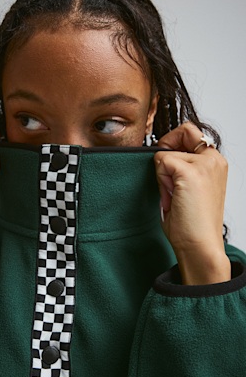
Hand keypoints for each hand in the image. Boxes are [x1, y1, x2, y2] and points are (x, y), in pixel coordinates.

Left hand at [154, 123, 230, 284]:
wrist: (199, 244)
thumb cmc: (190, 222)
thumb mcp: (187, 187)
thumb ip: (180, 167)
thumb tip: (161, 152)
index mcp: (216, 162)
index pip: (189, 132)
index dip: (172, 145)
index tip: (168, 169)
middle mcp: (214, 159)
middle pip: (181, 132)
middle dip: (167, 154)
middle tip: (170, 183)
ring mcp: (205, 163)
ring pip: (166, 151)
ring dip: (162, 173)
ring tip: (174, 195)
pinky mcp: (191, 171)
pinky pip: (161, 161)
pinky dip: (160, 179)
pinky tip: (172, 196)